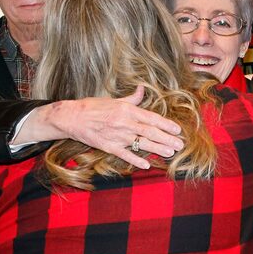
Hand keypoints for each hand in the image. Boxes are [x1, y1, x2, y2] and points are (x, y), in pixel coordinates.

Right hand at [46, 86, 183, 168]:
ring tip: (171, 153)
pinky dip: (136, 160)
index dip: (166, 124)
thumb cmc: (93, 107)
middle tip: (181, 144)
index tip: (178, 130)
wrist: (72, 117)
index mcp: (127, 110)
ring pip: (141, 143)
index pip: (152, 118)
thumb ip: (132, 98)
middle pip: (150, 132)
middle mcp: (125, 123)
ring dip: (158, 149)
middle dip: (167, 138)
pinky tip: (146, 165)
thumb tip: (142, 89)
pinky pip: (125, 154)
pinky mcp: (108, 146)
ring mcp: (117, 136)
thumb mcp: (114, 100)